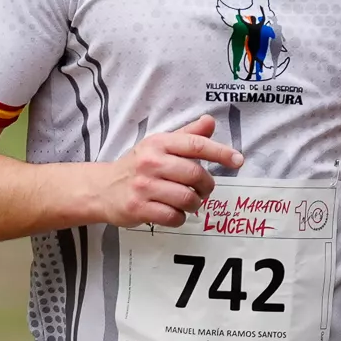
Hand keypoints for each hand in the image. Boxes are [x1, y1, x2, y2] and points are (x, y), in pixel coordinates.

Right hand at [97, 115, 243, 227]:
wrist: (102, 188)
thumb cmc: (138, 166)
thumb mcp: (159, 146)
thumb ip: (187, 136)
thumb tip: (210, 122)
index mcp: (159, 144)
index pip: (196, 145)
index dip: (221, 152)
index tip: (238, 160)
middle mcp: (151, 163)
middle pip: (195, 175)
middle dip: (207, 186)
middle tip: (204, 190)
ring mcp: (144, 186)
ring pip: (186, 198)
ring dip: (194, 204)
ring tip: (189, 202)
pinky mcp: (138, 208)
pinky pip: (173, 217)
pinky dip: (180, 218)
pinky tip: (174, 213)